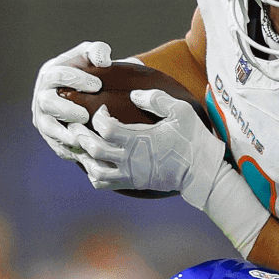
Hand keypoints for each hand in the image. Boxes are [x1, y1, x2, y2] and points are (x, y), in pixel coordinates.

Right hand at [32, 41, 112, 161]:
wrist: (87, 99)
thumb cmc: (89, 73)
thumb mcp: (91, 58)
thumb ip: (96, 51)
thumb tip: (103, 60)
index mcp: (50, 74)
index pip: (57, 75)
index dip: (75, 80)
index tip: (98, 85)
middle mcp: (43, 97)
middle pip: (48, 104)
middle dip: (66, 110)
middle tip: (86, 115)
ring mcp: (45, 119)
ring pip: (50, 129)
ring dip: (65, 134)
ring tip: (83, 137)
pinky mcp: (52, 139)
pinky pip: (60, 147)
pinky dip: (73, 151)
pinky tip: (89, 154)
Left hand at [73, 89, 227, 200]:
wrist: (200, 171)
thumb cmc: (192, 139)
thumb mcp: (180, 111)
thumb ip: (156, 99)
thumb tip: (133, 94)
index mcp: (139, 140)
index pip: (106, 129)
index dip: (99, 116)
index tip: (104, 109)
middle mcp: (130, 160)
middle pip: (94, 149)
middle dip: (81, 135)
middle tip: (78, 124)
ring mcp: (129, 174)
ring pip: (94, 169)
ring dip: (84, 156)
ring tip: (82, 143)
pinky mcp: (131, 183)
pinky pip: (103, 183)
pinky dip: (93, 173)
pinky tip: (94, 162)